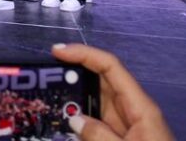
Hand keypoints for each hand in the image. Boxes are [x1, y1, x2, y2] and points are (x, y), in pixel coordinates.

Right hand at [51, 43, 173, 139]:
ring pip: (96, 104)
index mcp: (140, 107)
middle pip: (101, 82)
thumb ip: (99, 136)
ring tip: (48, 100)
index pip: (110, 67)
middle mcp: (133, 111)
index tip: (57, 52)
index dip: (84, 54)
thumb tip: (76, 120)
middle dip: (74, 77)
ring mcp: (127, 127)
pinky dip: (81, 123)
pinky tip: (63, 127)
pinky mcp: (121, 140)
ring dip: (75, 101)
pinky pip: (98, 125)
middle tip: (45, 79)